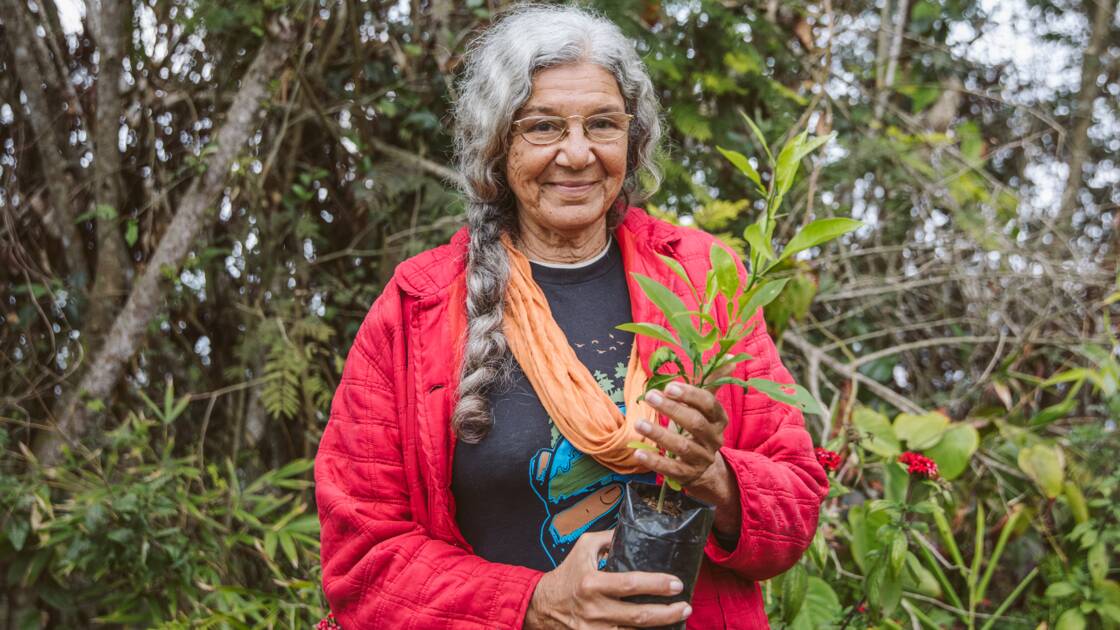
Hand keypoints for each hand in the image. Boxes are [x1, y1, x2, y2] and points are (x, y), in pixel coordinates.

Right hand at [524, 530, 692, 628]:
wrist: (543, 605)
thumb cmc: (567, 574)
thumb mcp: (583, 548)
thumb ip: (608, 538)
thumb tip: (634, 530)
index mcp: (592, 582)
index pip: (630, 584)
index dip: (657, 584)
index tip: (676, 583)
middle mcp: (594, 608)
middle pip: (638, 615)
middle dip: (667, 613)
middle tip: (685, 606)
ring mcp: (594, 629)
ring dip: (660, 627)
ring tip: (679, 618)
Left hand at [634, 381, 740, 533]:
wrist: (706, 468)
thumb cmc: (700, 427)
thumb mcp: (707, 407)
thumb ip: (714, 381)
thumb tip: (732, 357)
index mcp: (719, 419)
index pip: (709, 404)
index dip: (690, 395)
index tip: (669, 386)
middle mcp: (713, 439)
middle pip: (695, 423)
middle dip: (672, 409)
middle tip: (650, 396)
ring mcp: (701, 458)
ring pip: (682, 446)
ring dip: (659, 434)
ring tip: (638, 423)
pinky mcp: (687, 474)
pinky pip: (671, 468)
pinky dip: (654, 461)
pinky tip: (638, 452)